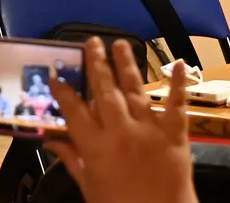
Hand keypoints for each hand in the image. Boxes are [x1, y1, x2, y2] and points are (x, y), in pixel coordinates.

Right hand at [46, 38, 197, 202]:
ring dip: (127, 65)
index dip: (64, 91)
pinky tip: (177, 64)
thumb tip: (51, 140)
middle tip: (92, 42)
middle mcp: (120, 133)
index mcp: (95, 147)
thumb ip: (71, 159)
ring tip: (121, 44)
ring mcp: (149, 131)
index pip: (74, 111)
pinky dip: (178, 85)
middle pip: (104, 91)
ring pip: (135, 91)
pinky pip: (177, 106)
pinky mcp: (174, 136)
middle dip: (97, 65)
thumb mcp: (88, 187)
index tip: (56, 76)